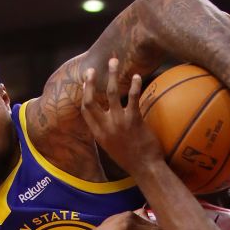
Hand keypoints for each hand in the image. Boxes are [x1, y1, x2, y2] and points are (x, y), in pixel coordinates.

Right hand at [81, 57, 164, 174]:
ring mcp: (119, 123)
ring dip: (112, 75)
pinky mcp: (134, 120)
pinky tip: (137, 76)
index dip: (84, 94)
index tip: (85, 83)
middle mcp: (105, 127)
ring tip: (113, 61)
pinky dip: (134, 85)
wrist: (145, 168)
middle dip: (90, 82)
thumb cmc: (131, 159)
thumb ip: (106, 132)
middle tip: (92, 69)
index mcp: (98, 134)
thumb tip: (104, 120)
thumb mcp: (111, 147)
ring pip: (111, 93)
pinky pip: (132, 98)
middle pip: (91, 100)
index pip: (85, 110)